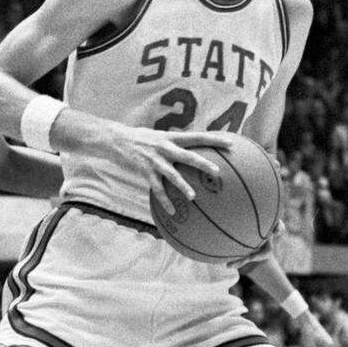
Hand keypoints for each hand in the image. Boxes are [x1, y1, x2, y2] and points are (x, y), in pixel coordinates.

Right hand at [108, 125, 229, 211]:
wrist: (116, 138)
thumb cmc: (141, 137)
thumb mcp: (159, 135)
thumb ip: (175, 142)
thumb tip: (193, 149)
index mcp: (172, 137)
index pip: (197, 136)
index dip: (214, 139)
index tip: (231, 143)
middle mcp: (165, 147)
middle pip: (188, 155)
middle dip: (203, 164)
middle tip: (217, 172)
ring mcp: (155, 159)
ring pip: (172, 174)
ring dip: (183, 186)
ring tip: (193, 196)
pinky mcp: (145, 170)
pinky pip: (157, 188)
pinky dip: (165, 200)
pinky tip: (173, 211)